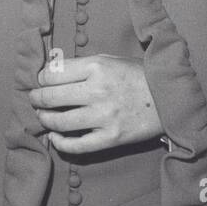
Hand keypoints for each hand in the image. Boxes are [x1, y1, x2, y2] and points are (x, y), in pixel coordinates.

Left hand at [28, 54, 163, 153]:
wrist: (171, 99)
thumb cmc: (139, 77)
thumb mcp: (112, 60)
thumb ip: (83, 65)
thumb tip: (52, 72)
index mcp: (97, 67)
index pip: (52, 73)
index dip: (40, 78)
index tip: (40, 81)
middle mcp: (97, 91)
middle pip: (50, 97)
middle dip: (36, 98)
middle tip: (35, 99)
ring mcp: (103, 116)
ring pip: (58, 122)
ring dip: (44, 119)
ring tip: (43, 117)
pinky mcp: (110, 138)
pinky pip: (75, 145)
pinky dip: (60, 143)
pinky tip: (55, 138)